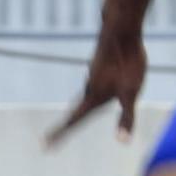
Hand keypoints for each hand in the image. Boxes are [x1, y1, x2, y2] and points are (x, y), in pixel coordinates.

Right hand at [46, 24, 145, 147]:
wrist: (121, 29)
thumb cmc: (128, 62)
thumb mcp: (131, 93)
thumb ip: (126, 118)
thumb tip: (123, 142)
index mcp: (94, 97)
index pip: (74, 121)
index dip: (59, 135)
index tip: (44, 146)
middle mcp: (90, 86)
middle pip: (76, 111)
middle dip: (67, 125)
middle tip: (52, 138)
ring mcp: (94, 74)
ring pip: (86, 96)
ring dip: (79, 110)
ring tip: (74, 120)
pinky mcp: (101, 65)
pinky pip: (95, 83)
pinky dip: (91, 94)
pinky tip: (99, 87)